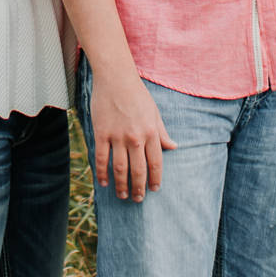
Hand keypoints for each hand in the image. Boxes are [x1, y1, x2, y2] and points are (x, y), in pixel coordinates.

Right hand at [87, 63, 174, 199]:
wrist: (115, 77)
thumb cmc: (137, 94)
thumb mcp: (154, 112)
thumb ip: (162, 132)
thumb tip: (173, 147)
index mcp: (151, 132)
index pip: (155, 163)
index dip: (155, 179)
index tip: (154, 189)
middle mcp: (136, 137)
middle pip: (138, 170)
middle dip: (139, 188)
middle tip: (138, 199)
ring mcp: (117, 136)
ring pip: (120, 168)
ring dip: (121, 185)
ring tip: (122, 195)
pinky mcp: (101, 133)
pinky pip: (101, 158)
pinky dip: (102, 172)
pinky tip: (104, 182)